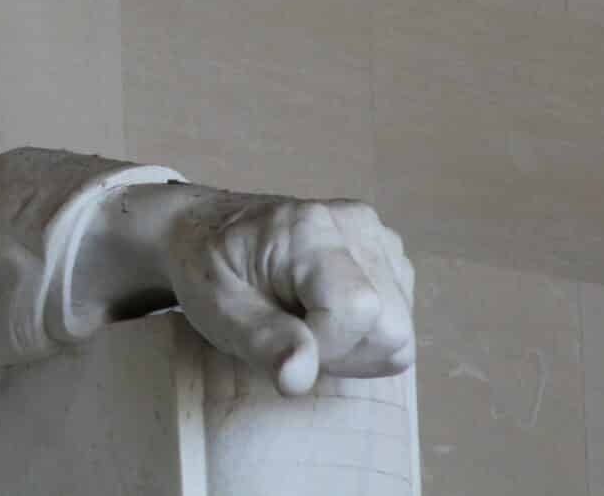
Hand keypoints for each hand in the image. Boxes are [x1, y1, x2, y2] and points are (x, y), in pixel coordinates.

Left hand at [159, 191, 414, 396]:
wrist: (205, 231)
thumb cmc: (206, 267)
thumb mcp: (215, 306)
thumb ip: (262, 340)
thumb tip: (299, 378)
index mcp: (309, 229)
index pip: (358, 309)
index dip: (326, 346)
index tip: (280, 340)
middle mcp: (356, 225)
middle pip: (390, 328)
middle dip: (341, 352)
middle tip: (289, 333)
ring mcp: (377, 239)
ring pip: (398, 332)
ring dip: (352, 347)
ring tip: (302, 321)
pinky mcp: (387, 257)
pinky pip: (397, 323)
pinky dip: (362, 336)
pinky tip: (322, 315)